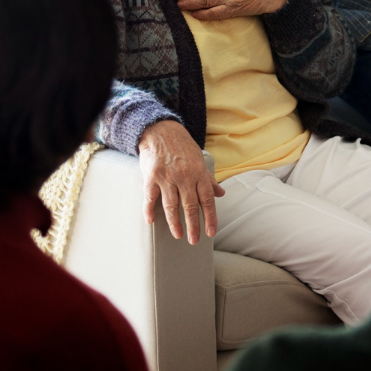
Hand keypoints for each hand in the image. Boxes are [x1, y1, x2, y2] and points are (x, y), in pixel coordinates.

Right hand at [138, 120, 223, 244]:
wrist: (160, 129)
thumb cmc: (181, 146)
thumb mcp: (199, 160)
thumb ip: (208, 179)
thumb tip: (220, 194)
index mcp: (199, 173)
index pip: (207, 200)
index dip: (210, 217)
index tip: (211, 232)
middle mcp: (184, 176)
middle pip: (190, 206)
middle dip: (193, 226)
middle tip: (194, 240)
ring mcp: (167, 176)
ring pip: (171, 205)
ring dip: (175, 222)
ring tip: (178, 235)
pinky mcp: (151, 176)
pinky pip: (150, 197)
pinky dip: (149, 210)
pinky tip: (150, 221)